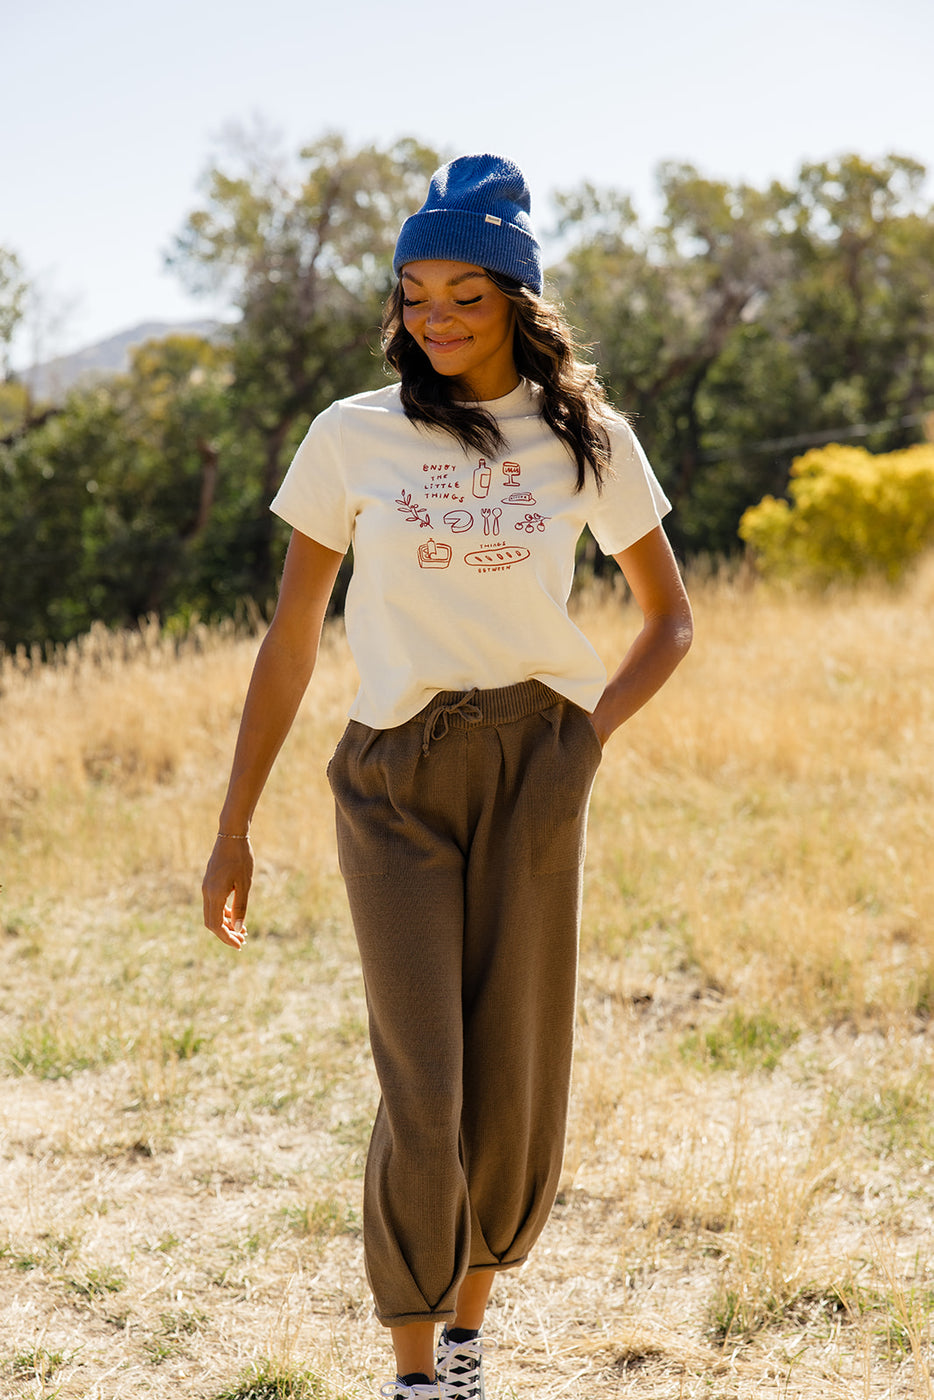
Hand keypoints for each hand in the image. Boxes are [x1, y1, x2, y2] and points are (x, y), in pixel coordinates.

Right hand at [202, 834, 253, 949]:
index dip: (227, 938)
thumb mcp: (245, 884)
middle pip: (211, 923)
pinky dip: (223, 914)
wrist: (231, 835)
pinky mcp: (209, 883)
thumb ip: (241, 906)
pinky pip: (213, 904)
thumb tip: (239, 928)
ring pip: (212, 914)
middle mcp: (207, 893)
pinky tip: (234, 916)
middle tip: (243, 941)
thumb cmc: (241, 858)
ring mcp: (206, 888)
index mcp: (214, 894)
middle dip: (226, 934)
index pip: (216, 925)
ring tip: (242, 931)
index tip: (239, 945)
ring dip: (225, 925)